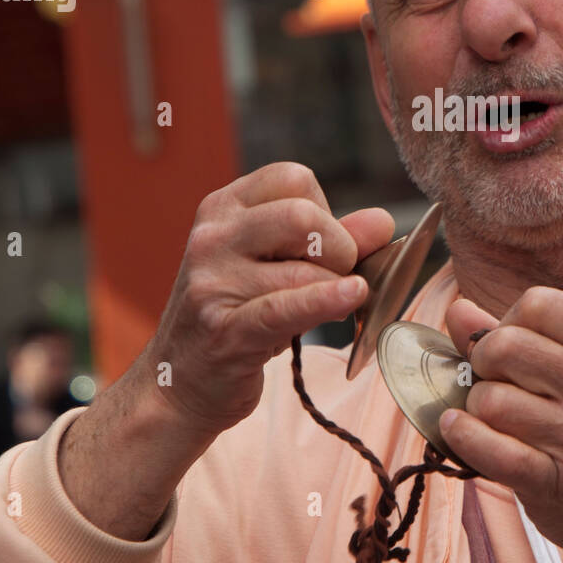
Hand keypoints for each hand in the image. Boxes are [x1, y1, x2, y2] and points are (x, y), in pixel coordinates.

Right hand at [145, 162, 393, 435]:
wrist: (179, 384)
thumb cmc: (237, 318)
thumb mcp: (278, 268)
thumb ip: (331, 241)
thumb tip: (382, 222)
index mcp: (223, 207)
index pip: (295, 179)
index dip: (325, 212)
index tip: (321, 248)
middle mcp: (212, 236)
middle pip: (302, 215)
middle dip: (337, 248)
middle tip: (336, 278)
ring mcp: (212, 282)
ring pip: (303, 270)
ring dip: (331, 292)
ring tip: (321, 310)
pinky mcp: (225, 330)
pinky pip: (286, 307)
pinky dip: (326, 300)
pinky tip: (353, 295)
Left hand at [444, 287, 562, 562]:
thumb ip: (519, 336)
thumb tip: (458, 310)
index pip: (538, 304)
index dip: (509, 322)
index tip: (510, 349)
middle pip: (505, 346)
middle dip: (484, 363)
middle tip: (494, 383)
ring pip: (491, 399)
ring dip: (477, 408)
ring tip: (494, 418)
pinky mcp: (559, 481)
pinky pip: (490, 450)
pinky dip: (462, 437)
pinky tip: (457, 430)